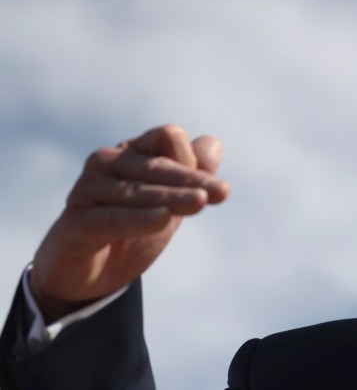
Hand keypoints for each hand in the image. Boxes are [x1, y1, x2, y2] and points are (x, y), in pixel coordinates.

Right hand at [29, 125, 228, 321]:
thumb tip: (213, 144)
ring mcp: (87, 190)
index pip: (167, 140)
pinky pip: (113, 219)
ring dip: (172, 198)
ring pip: (139, 191)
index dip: (194, 162)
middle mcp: (106, 163)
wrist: (87, 273)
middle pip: (157, 165)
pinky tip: (164, 218)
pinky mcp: (76, 222)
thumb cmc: (130, 230)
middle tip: (222, 193)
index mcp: (131, 152)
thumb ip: (191, 176)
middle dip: (191, 180)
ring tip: (199, 203)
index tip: (219, 191)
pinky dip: (140, 218)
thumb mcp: (168, 204)